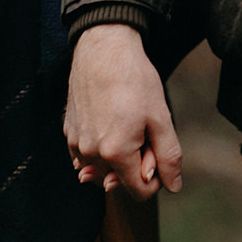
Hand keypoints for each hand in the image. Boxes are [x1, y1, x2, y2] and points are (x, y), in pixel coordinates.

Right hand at [65, 23, 181, 200]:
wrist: (103, 49)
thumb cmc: (135, 81)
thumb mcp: (160, 118)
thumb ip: (168, 156)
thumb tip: (173, 186)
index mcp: (116, 153)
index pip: (140, 192)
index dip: (155, 177)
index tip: (157, 150)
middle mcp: (90, 153)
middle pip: (119, 181)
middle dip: (135, 165)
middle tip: (142, 132)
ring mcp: (75, 143)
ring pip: (102, 169)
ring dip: (116, 157)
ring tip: (124, 124)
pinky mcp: (68, 132)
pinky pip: (85, 156)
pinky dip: (99, 149)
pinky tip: (107, 125)